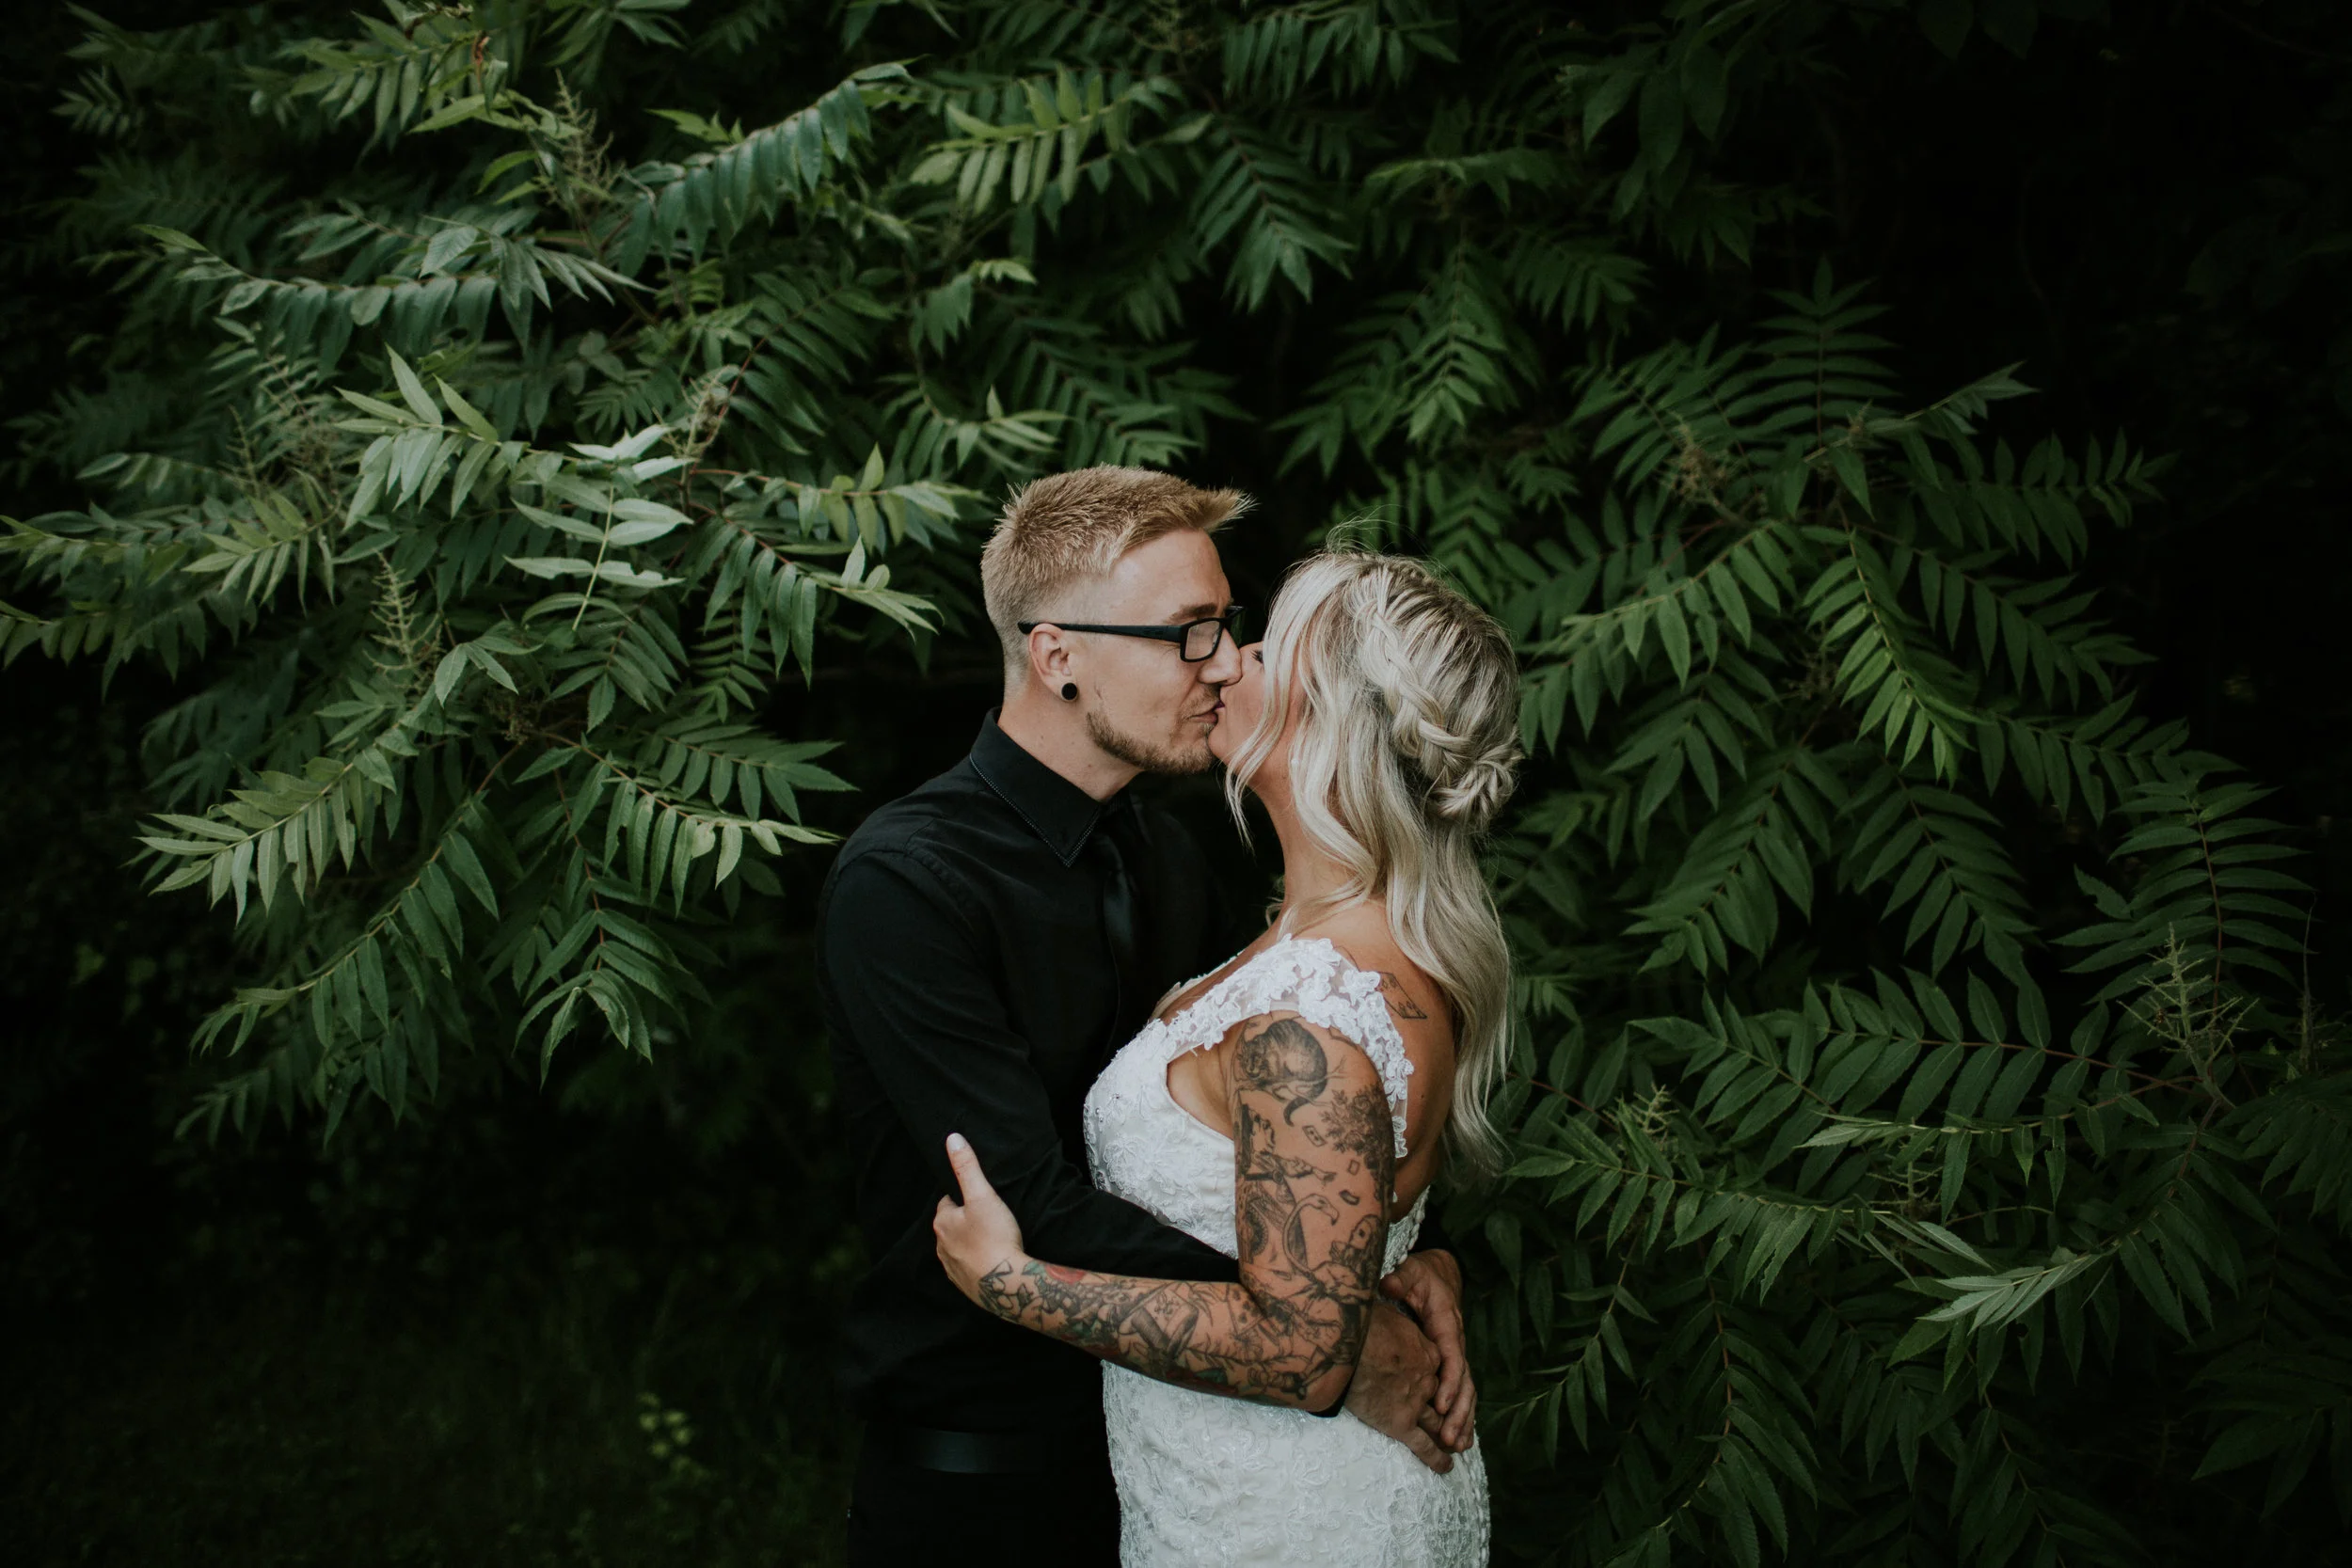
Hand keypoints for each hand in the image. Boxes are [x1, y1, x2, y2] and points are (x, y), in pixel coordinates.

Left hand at [933, 1133, 1026, 1308]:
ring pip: (959, 1247)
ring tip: (994, 1239)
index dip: (965, 1198)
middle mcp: (941, 1246)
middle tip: (991, 1218)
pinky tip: (993, 1260)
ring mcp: (952, 1268)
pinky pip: (968, 1268)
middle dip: (967, 1221)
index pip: (948, 1202)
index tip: (981, 1200)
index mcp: (942, 1223)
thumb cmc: (994, 1237)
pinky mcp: (965, 1285)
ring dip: (972, 1243)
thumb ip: (967, 1167)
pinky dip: (977, 1263)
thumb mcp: (983, 1195)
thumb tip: (952, 1139)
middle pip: (953, 1225)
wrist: (1007, 1284)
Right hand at [1344, 1303, 1451, 1473]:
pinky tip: (1446, 1467)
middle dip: (1449, 1411)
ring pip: (1437, 1423)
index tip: (1429, 1379)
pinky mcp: (1401, 1422)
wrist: (1347, 1343)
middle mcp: (1427, 1377)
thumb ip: (1387, 1302)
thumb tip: (1383, 1286)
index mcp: (1425, 1349)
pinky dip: (1436, 1458)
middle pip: (1441, 1396)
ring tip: (1457, 1446)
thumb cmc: (1359, 1320)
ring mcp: (1416, 1401)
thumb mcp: (1380, 1305)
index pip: (1435, 1364)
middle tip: (1455, 1422)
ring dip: (1449, 1435)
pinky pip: (1423, 1445)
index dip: (1435, 1374)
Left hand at [1382, 1250, 1475, 1451]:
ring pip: (1466, 1391)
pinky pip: (1460, 1392)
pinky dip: (1462, 1415)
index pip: (1452, 1358)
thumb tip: (1389, 1283)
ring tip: (1458, 1446)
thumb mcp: (1412, 1271)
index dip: (1448, 1383)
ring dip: (1464, 1419)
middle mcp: (1457, 1344)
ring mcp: (1456, 1355)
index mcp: (1448, 1325)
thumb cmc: (1422, 1276)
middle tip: (1449, 1439)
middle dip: (1458, 1412)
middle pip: (1464, 1382)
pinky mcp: (1451, 1363)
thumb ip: (1402, 1278)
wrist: (1439, 1275)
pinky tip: (1459, 1437)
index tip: (1439, 1405)